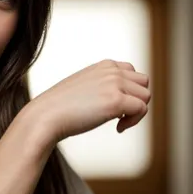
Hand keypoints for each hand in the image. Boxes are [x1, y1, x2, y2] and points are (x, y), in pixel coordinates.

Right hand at [28, 59, 150, 144]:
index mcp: (105, 65)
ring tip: (119, 121)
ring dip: (137, 111)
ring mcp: (115, 84)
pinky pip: (141, 110)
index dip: (130, 91)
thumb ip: (103, 85)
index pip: (134, 72)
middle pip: (144, 83)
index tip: (117, 106)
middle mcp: (112, 70)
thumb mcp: (85, 86)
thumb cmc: (61, 107)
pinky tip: (117, 128)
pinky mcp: (116, 101)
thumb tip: (121, 98)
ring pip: (146, 96)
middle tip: (121, 115)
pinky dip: (133, 122)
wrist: (46, 116)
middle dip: (137, 100)